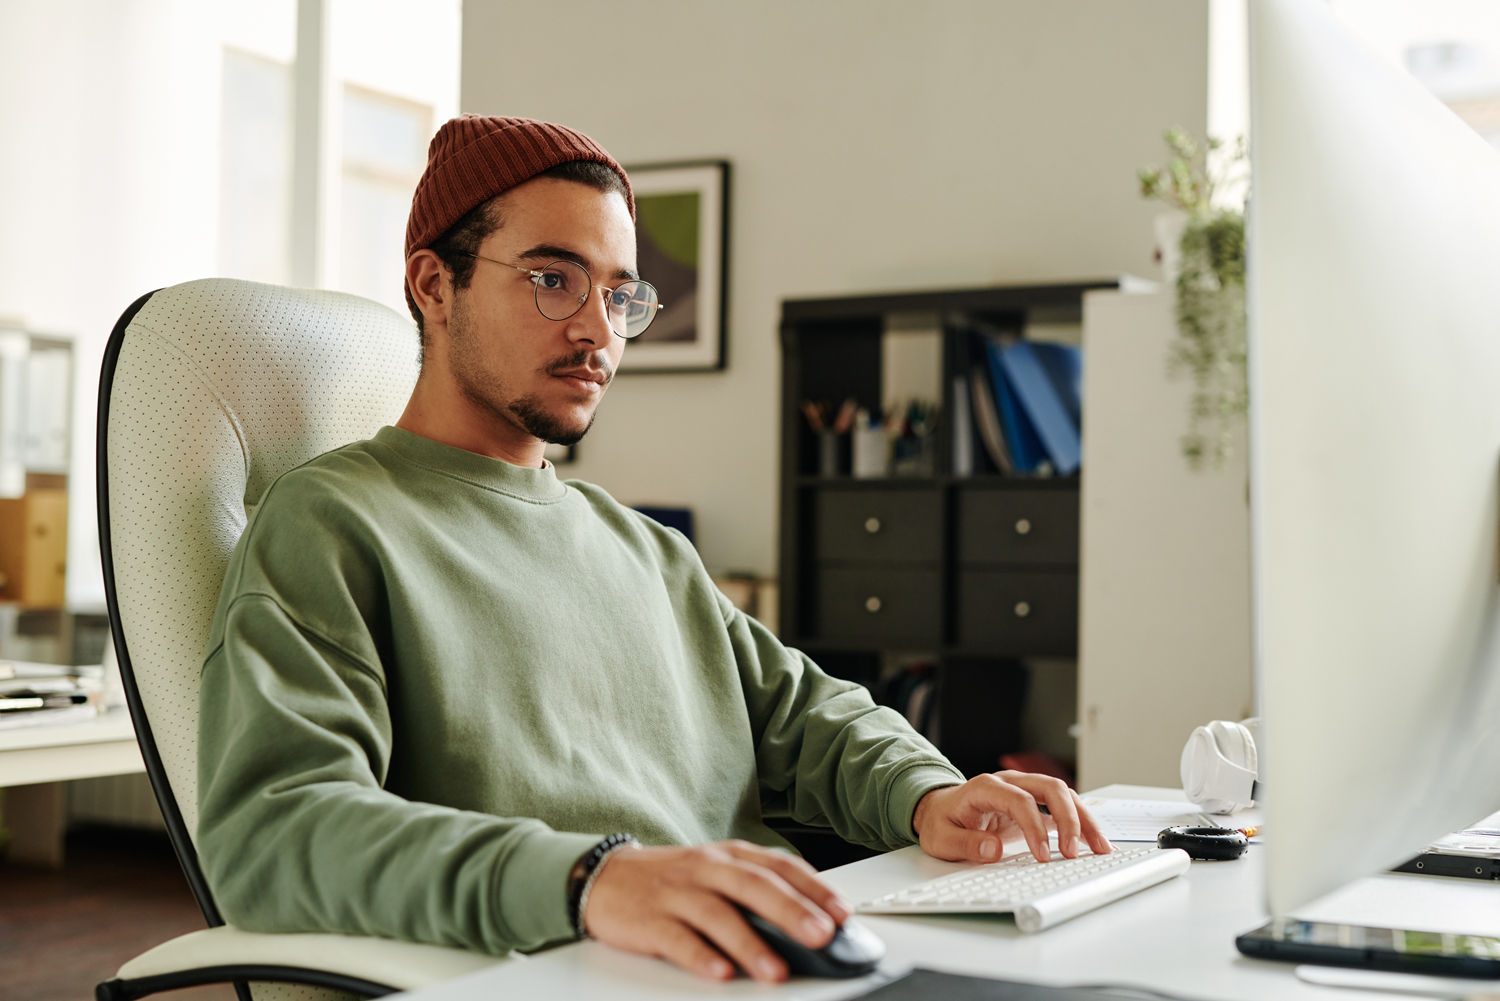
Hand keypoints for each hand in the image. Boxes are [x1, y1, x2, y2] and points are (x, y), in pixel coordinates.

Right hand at [582, 839, 851, 983]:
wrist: (605, 877)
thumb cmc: (673, 880)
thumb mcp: (717, 873)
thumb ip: (758, 889)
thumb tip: (811, 919)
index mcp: (729, 855)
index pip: (779, 866)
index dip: (813, 888)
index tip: (842, 912)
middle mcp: (707, 869)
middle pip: (754, 886)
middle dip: (790, 911)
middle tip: (821, 936)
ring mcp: (678, 893)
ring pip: (719, 915)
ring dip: (750, 944)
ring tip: (776, 970)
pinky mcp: (650, 920)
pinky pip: (678, 939)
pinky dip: (701, 956)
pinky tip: (720, 973)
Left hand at [912, 771, 1111, 863]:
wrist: (939, 810)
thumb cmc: (941, 822)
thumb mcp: (941, 838)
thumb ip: (965, 844)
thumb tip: (993, 850)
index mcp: (985, 787)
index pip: (1020, 801)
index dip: (1035, 827)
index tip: (1044, 855)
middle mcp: (1009, 782)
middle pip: (1050, 788)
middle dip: (1068, 820)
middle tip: (1073, 853)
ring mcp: (1024, 789)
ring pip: (1063, 794)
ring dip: (1083, 819)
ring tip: (1099, 848)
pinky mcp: (1034, 803)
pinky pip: (1063, 807)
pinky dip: (1081, 823)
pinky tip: (1094, 842)